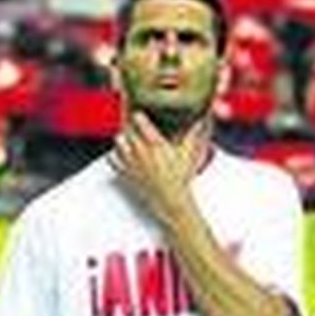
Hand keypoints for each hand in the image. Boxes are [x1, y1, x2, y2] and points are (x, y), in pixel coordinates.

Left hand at [112, 111, 209, 226]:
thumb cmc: (180, 179)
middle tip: (134, 124)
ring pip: (118, 140)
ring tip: (128, 138)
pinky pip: (113, 159)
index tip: (140, 115)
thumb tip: (201, 121)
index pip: (140, 119)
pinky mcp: (126, 172)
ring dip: (123, 137)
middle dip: (130, 124)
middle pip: (127, 128)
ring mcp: (132, 161)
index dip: (139, 115)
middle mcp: (141, 150)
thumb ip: (194, 135)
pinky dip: (115, 154)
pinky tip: (121, 153)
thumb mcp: (189, 155)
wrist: (172, 200)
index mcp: (156, 144)